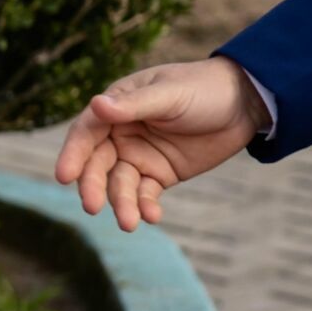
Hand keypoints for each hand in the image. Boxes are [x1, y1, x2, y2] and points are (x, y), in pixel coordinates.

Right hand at [54, 56, 268, 231]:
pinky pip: (144, 194)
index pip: (87, 131)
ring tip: (129, 222)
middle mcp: (122, 132)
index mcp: (118, 106)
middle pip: (98, 163)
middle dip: (93, 185)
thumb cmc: (205, 88)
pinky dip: (145, 206)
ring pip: (120, 184)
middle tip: (92, 206)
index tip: (65, 175)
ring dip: (121, 204)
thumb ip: (135, 105)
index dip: (74, 153)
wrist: (247, 103)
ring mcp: (140, 155)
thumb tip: (96, 104)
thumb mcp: (171, 94)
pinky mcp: (159, 174)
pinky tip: (152, 216)